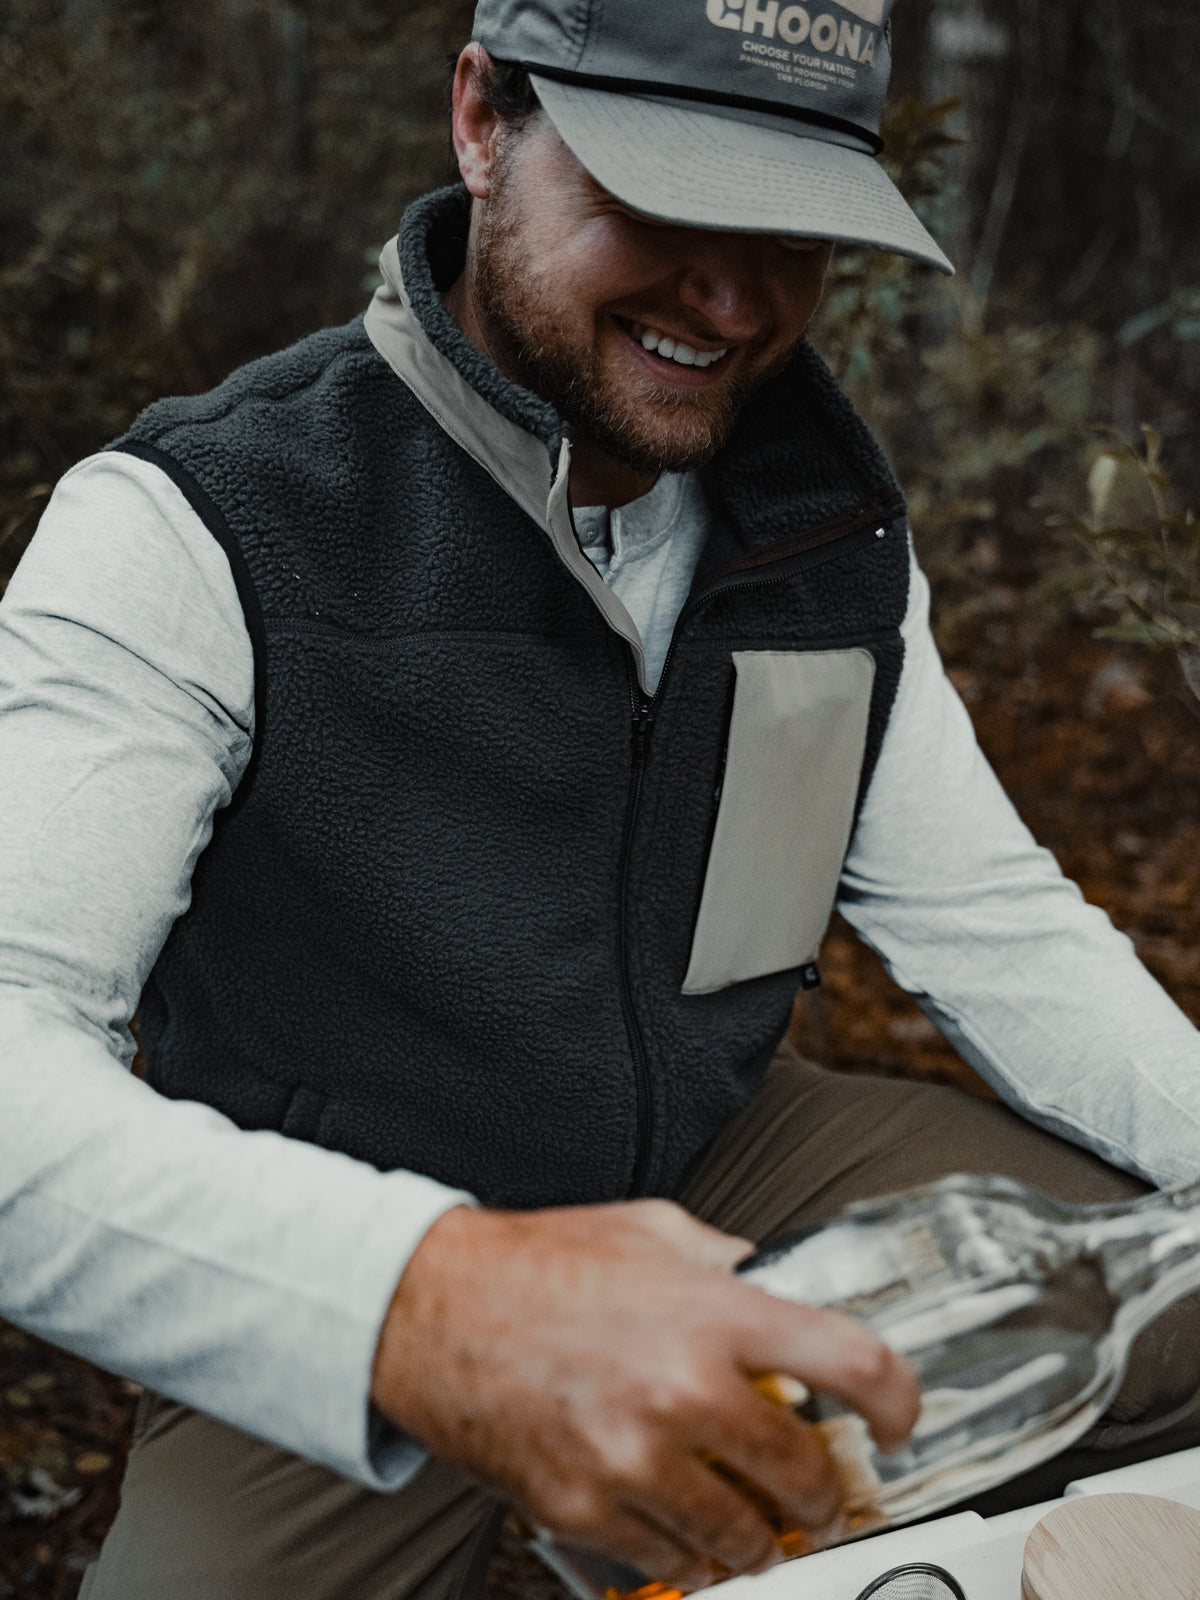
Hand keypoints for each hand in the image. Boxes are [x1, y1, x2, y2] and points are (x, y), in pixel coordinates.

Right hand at [371, 1200, 918, 1590]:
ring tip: (752, 1518)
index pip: (852, 1364)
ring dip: (760, 1536)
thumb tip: (774, 1285)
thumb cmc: (536, 1263)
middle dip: (824, 1492)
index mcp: (712, 1313)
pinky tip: (683, 1527)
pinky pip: (667, 1561)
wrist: (429, 1308)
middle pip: (805, 1475)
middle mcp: (683, 1390)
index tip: (898, 1422)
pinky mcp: (584, 1508)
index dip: (898, 1402)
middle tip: (819, 1491)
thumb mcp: (649, 1230)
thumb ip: (724, 1259)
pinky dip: (687, 1553)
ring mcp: (634, 1460)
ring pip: (742, 1537)